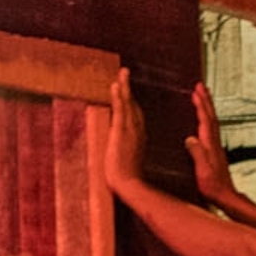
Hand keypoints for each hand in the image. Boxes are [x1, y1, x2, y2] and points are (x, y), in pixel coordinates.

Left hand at [105, 69, 148, 183]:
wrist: (128, 184)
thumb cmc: (128, 178)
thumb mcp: (129, 162)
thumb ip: (128, 153)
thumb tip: (123, 150)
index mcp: (140, 137)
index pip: (136, 114)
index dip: (133, 101)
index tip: (129, 90)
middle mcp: (137, 130)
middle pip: (134, 104)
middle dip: (129, 88)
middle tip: (125, 72)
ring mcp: (129, 129)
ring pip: (128, 102)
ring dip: (124, 86)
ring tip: (122, 72)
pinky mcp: (121, 131)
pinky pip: (120, 109)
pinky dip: (119, 96)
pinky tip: (116, 85)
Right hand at [187, 84, 233, 197]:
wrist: (225, 196)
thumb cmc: (213, 187)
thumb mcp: (202, 171)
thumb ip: (197, 154)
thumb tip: (190, 138)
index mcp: (210, 145)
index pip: (205, 120)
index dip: (201, 104)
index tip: (196, 91)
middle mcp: (214, 143)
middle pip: (211, 116)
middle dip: (205, 100)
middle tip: (200, 86)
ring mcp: (216, 146)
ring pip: (212, 121)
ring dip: (207, 107)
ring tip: (202, 96)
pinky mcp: (215, 151)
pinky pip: (211, 128)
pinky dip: (207, 118)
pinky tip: (204, 119)